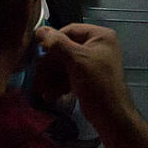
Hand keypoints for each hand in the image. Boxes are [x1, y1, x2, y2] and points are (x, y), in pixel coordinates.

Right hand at [32, 24, 147, 147]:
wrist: (111, 116)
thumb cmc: (97, 84)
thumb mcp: (76, 60)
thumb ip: (57, 44)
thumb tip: (39, 30)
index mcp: (100, 36)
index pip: (70, 30)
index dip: (53, 41)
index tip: (38, 52)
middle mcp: (97, 46)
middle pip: (65, 49)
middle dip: (50, 64)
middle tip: (36, 74)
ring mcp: (92, 63)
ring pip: (65, 64)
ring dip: (52, 76)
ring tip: (41, 88)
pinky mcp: (87, 78)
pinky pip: (69, 75)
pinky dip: (59, 84)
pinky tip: (50, 94)